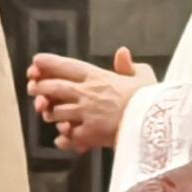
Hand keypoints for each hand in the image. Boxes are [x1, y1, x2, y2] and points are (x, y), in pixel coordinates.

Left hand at [26, 49, 144, 154]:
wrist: (158, 123)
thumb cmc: (151, 99)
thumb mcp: (143, 76)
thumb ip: (129, 66)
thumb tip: (122, 52)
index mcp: (97, 76)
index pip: (66, 66)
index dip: (47, 63)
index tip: (35, 63)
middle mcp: (87, 93)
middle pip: (52, 88)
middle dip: (39, 87)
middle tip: (33, 88)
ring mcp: (86, 114)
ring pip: (56, 112)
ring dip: (50, 113)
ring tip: (48, 113)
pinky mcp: (89, 134)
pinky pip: (67, 138)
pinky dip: (63, 139)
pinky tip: (62, 139)